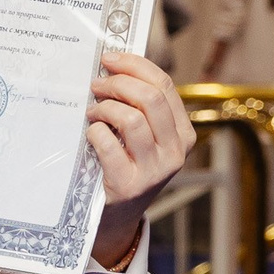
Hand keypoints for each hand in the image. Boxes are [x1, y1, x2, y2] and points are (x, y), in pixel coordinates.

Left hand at [88, 48, 195, 270]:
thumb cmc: (126, 166)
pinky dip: (95, 132)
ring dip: (105, 108)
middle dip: (118, 83)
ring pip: (132, 119)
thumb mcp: (144, 138)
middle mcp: (175, 152)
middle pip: (151, 98)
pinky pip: (109, 144)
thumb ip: (140, 107)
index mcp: (183, 134)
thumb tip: (114, 64)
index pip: (164, 86)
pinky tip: (90, 133)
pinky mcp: (128, 185)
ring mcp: (153, 171)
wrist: (117, 216)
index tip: (110, 57)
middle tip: (96, 84)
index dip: (136, 65)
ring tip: (92, 111)